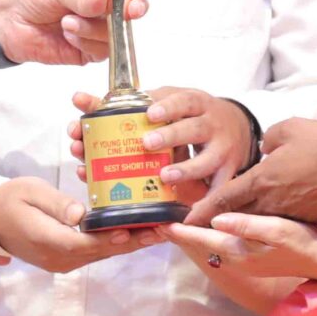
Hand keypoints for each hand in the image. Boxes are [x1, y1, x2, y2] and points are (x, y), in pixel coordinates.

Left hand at [0, 0, 146, 65]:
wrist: (5, 22)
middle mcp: (101, 6)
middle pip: (130, 12)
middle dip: (129, 12)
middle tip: (129, 10)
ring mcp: (96, 29)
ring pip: (116, 34)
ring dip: (93, 29)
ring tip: (67, 21)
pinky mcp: (87, 51)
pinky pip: (101, 51)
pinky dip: (85, 43)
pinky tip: (68, 35)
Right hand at [0, 178, 161, 274]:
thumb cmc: (10, 200)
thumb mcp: (29, 192)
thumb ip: (55, 204)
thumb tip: (79, 214)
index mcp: (45, 239)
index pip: (83, 243)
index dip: (110, 238)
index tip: (134, 229)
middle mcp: (56, 257)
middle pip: (99, 251)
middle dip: (132, 241)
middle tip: (162, 230)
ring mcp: (61, 262)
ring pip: (100, 254)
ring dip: (129, 243)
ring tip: (158, 231)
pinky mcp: (64, 260)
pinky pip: (93, 253)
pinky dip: (115, 243)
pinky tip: (136, 234)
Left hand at [70, 87, 251, 198]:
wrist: (237, 127)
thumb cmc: (189, 115)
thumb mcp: (166, 102)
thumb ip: (124, 105)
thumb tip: (79, 99)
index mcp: (194, 103)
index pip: (181, 100)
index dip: (166, 106)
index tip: (148, 113)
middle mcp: (211, 124)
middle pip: (193, 128)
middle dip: (170, 136)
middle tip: (146, 144)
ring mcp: (223, 149)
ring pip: (207, 160)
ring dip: (185, 170)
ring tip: (163, 177)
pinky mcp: (229, 173)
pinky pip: (220, 191)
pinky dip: (205, 205)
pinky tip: (188, 215)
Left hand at [168, 214, 316, 286]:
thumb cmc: (303, 242)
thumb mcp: (277, 229)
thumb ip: (247, 225)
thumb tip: (217, 218)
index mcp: (238, 250)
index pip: (201, 237)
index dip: (180, 229)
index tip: (158, 222)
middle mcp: (236, 257)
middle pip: (201, 242)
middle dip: (181, 231)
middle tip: (158, 220)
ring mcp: (243, 258)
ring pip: (210, 242)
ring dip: (194, 232)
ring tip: (176, 219)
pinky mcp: (251, 254)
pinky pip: (222, 241)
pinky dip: (209, 232)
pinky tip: (208, 222)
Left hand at [186, 117, 316, 224]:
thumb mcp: (290, 129)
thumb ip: (268, 138)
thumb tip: (263, 149)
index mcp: (263, 180)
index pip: (224, 199)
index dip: (202, 210)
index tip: (184, 220)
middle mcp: (272, 203)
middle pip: (235, 217)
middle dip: (213, 223)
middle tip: (193, 227)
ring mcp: (290, 214)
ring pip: (257, 221)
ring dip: (239, 223)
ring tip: (222, 223)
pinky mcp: (307, 219)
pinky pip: (280, 221)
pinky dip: (266, 220)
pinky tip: (263, 216)